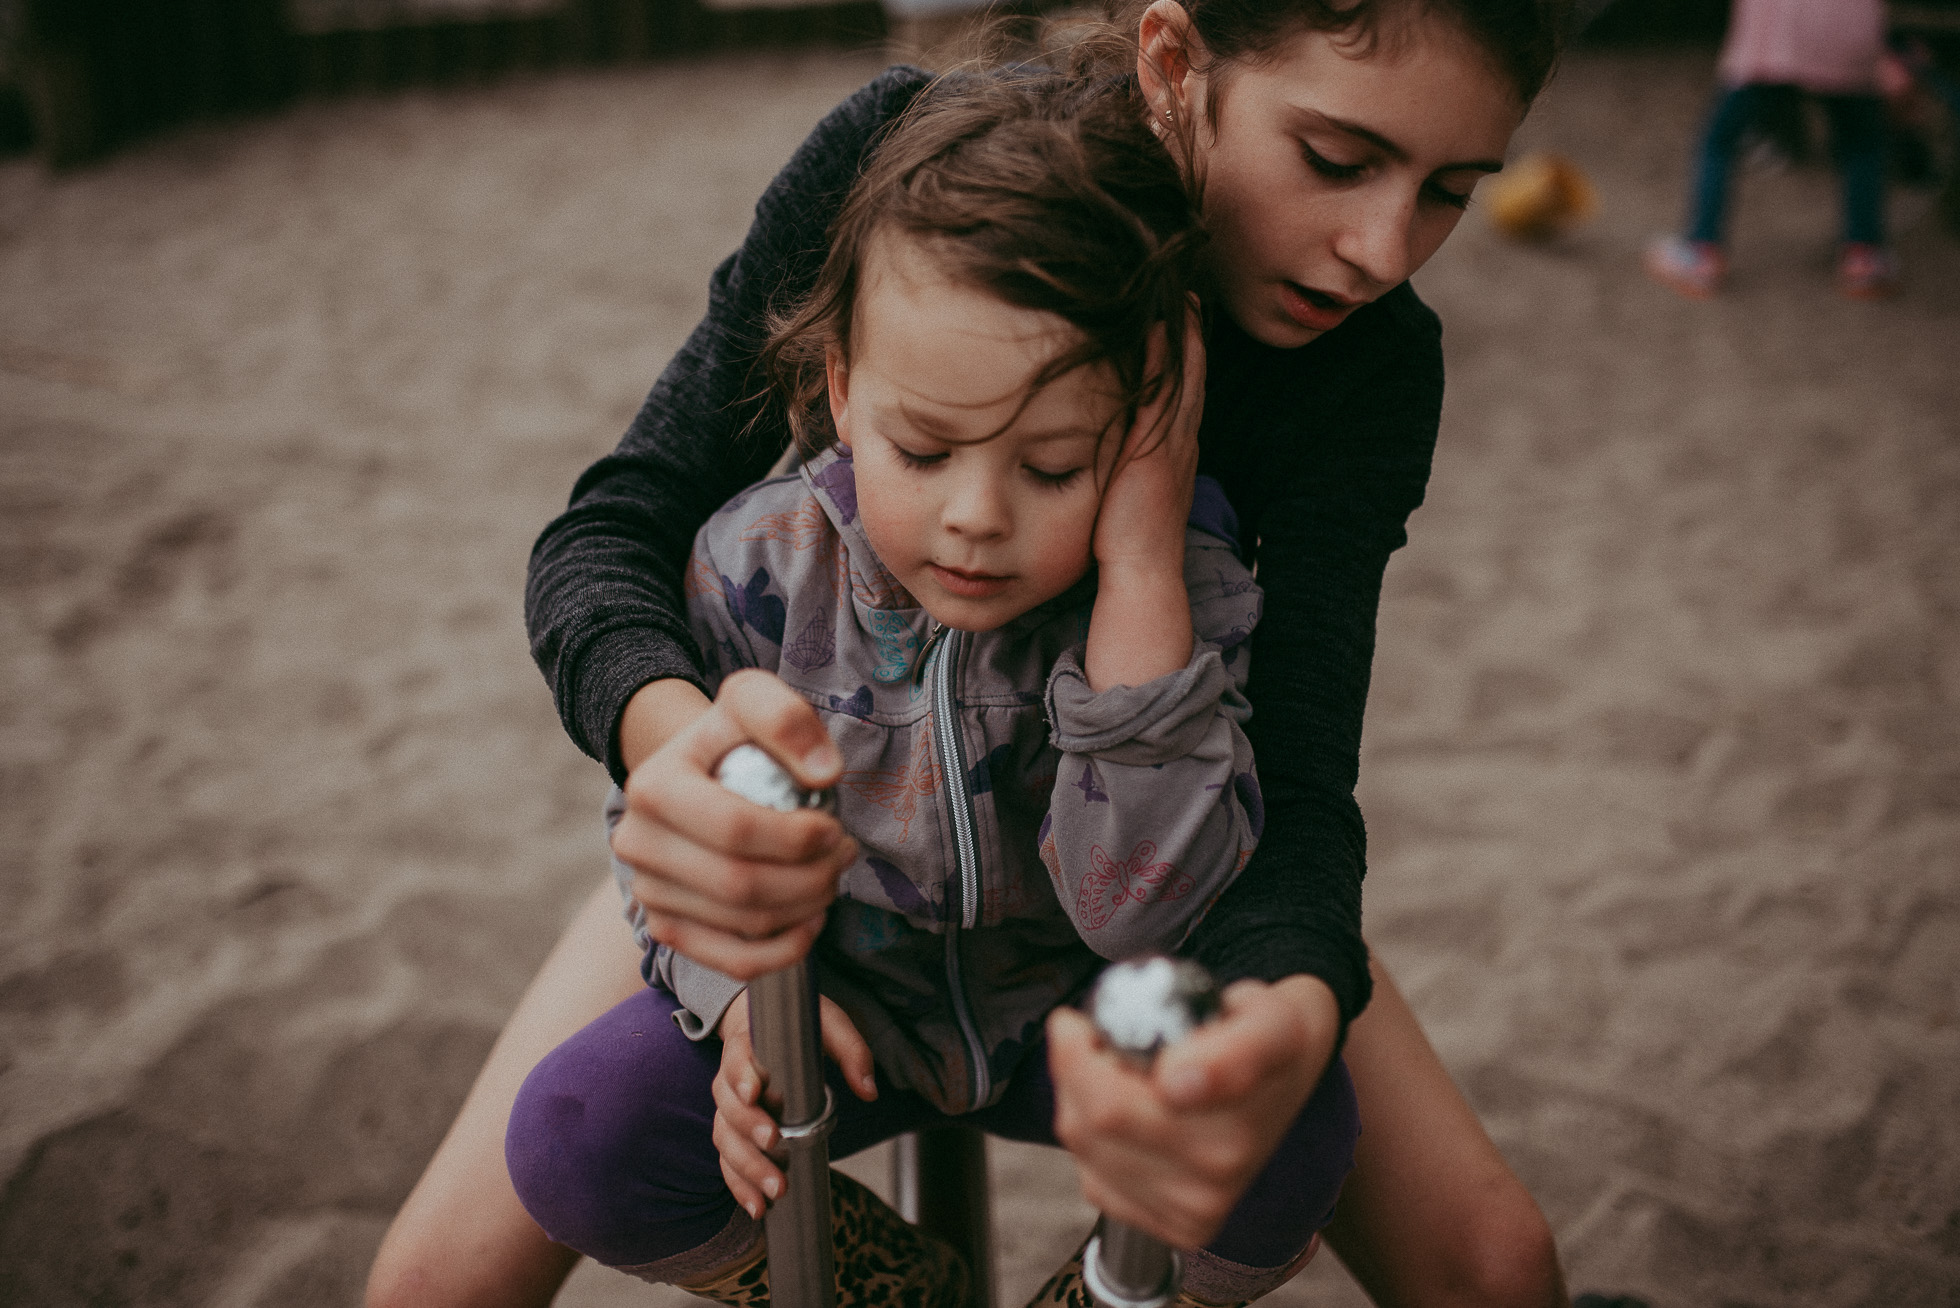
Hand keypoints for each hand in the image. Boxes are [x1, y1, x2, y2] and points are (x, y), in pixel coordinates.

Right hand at [610, 669, 859, 978]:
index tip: (834, 827)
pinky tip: (812, 919)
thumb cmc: (731, 739)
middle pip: (741, 885)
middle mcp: (637, 844)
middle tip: (844, 854)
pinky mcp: (668, 930)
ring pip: (745, 925)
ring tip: (831, 875)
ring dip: (808, 906)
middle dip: (812, 876)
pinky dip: (787, 949)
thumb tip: (823, 774)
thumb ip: (786, 719)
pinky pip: (735, 961)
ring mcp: (648, 893)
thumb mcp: (752, 700)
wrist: (693, 774)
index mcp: (652, 786)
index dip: (799, 838)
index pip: (734, 830)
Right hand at [712, 991, 878, 1218]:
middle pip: (730, 1109)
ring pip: (726, 1140)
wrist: (757, 1025)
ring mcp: (730, 1110)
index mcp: (749, 1047)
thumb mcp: (828, 1024)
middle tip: (776, 1146)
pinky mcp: (734, 1133)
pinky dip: (739, 1186)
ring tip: (774, 1192)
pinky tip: (757, 1207)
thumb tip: (869, 1090)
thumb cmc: (794, 1027)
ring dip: (746, 1169)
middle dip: (750, 1132)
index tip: (755, 1093)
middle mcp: (732, 1081)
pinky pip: (727, 1162)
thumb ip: (850, 1050)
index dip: (742, 1077)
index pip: (738, 1060)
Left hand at [1047, 974, 1338, 1248]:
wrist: (1294, 1069)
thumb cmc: (1275, 1036)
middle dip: (1075, 1068)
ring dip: (1079, 1100)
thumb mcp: (1271, 1020)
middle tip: (1092, 1035)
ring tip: (1113, 1069)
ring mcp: (1194, 1210)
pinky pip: (1094, 1179)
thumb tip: (1177, 1084)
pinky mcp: (1174, 1228)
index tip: (1081, 1024)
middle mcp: (1216, 1180)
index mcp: (1232, 1129)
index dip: (1078, 1060)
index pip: (1112, 1109)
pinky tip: (1124, 1114)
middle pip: (1094, 1124)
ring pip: (1086, 1148)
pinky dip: (1093, 1142)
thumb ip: (1234, 1052)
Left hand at [1091, 304, 1205, 581]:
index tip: (1179, 322)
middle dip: (1192, 335)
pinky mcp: (1154, 449)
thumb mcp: (1132, 489)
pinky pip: (1163, 395)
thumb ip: (1128, 462)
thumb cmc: (1127, 538)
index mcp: (1177, 450)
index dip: (1186, 357)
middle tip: (1186, 295)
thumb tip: (1114, 449)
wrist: (1141, 569)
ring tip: (1179, 299)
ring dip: (1184, 337)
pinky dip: (1165, 361)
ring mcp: (1172, 444)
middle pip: (1192, 376)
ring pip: (1185, 379)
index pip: (1184, 393)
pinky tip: (1158, 331)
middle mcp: (1181, 441)